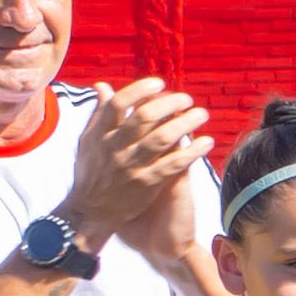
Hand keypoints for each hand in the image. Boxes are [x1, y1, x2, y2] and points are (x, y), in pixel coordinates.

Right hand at [70, 81, 212, 243]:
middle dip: (168, 103)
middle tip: (187, 98)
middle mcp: (115, 147)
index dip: (139, 89)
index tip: (159, 82)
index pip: (118, 104)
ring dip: (185, 124)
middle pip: (143, 117)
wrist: (90, 213)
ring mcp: (131, 165)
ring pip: (161, 139)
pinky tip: (207, 143)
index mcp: (100, 133)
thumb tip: (103, 86)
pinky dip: (191, 152)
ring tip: (202, 114)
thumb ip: (99, 113)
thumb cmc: (91, 173)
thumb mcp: (88, 141)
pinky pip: (173, 164)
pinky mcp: (147, 183)